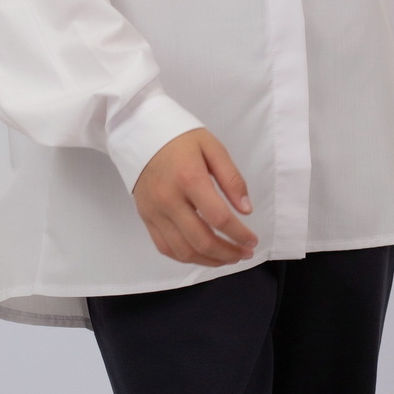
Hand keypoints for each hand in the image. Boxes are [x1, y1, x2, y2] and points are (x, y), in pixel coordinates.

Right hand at [133, 129, 257, 266]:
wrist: (140, 132)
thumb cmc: (180, 137)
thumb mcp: (212, 147)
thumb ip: (232, 179)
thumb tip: (246, 210)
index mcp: (189, 179)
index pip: (218, 217)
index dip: (239, 234)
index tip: (252, 240)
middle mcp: (168, 200)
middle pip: (201, 240)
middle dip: (228, 253)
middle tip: (245, 253)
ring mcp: (154, 212)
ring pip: (183, 251)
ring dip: (209, 260)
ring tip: (228, 258)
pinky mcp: (146, 218)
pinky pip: (165, 248)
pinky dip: (187, 257)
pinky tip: (204, 255)